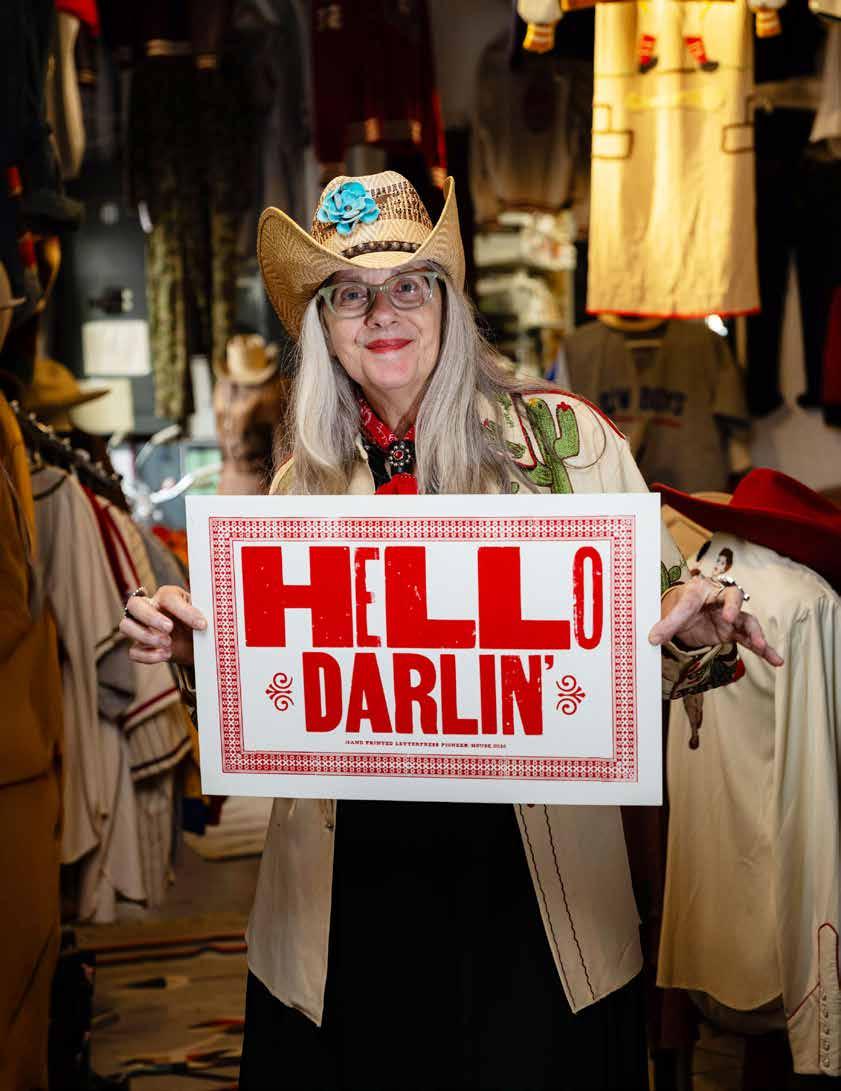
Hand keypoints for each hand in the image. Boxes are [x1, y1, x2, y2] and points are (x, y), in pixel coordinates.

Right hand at [120, 585, 206, 666]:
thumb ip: (203, 612)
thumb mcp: (204, 614)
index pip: (167, 597)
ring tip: (168, 644)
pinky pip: (133, 651)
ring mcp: (141, 628)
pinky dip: (148, 655)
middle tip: (170, 629)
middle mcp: (150, 608)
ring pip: (126, 626)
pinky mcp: (141, 647)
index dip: (184, 611)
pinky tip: (165, 655)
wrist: (198, 644)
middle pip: (134, 604)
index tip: (202, 624)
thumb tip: (207, 619)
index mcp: (167, 596)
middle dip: (151, 617)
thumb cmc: (199, 623)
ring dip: (145, 636)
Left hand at [648, 575, 782, 667]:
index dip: (726, 605)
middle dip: (740, 614)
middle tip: (738, 626)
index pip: (719, 593)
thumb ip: (666, 626)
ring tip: (763, 648)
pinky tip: (776, 661)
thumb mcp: (673, 614)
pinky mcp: (732, 632)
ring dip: (756, 635)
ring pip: (747, 622)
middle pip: (737, 601)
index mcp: (706, 590)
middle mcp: (721, 600)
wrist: (682, 613)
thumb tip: (652, 640)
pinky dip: (762, 650)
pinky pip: (750, 640)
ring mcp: (729, 617)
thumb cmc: (679, 605)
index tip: (728, 618)